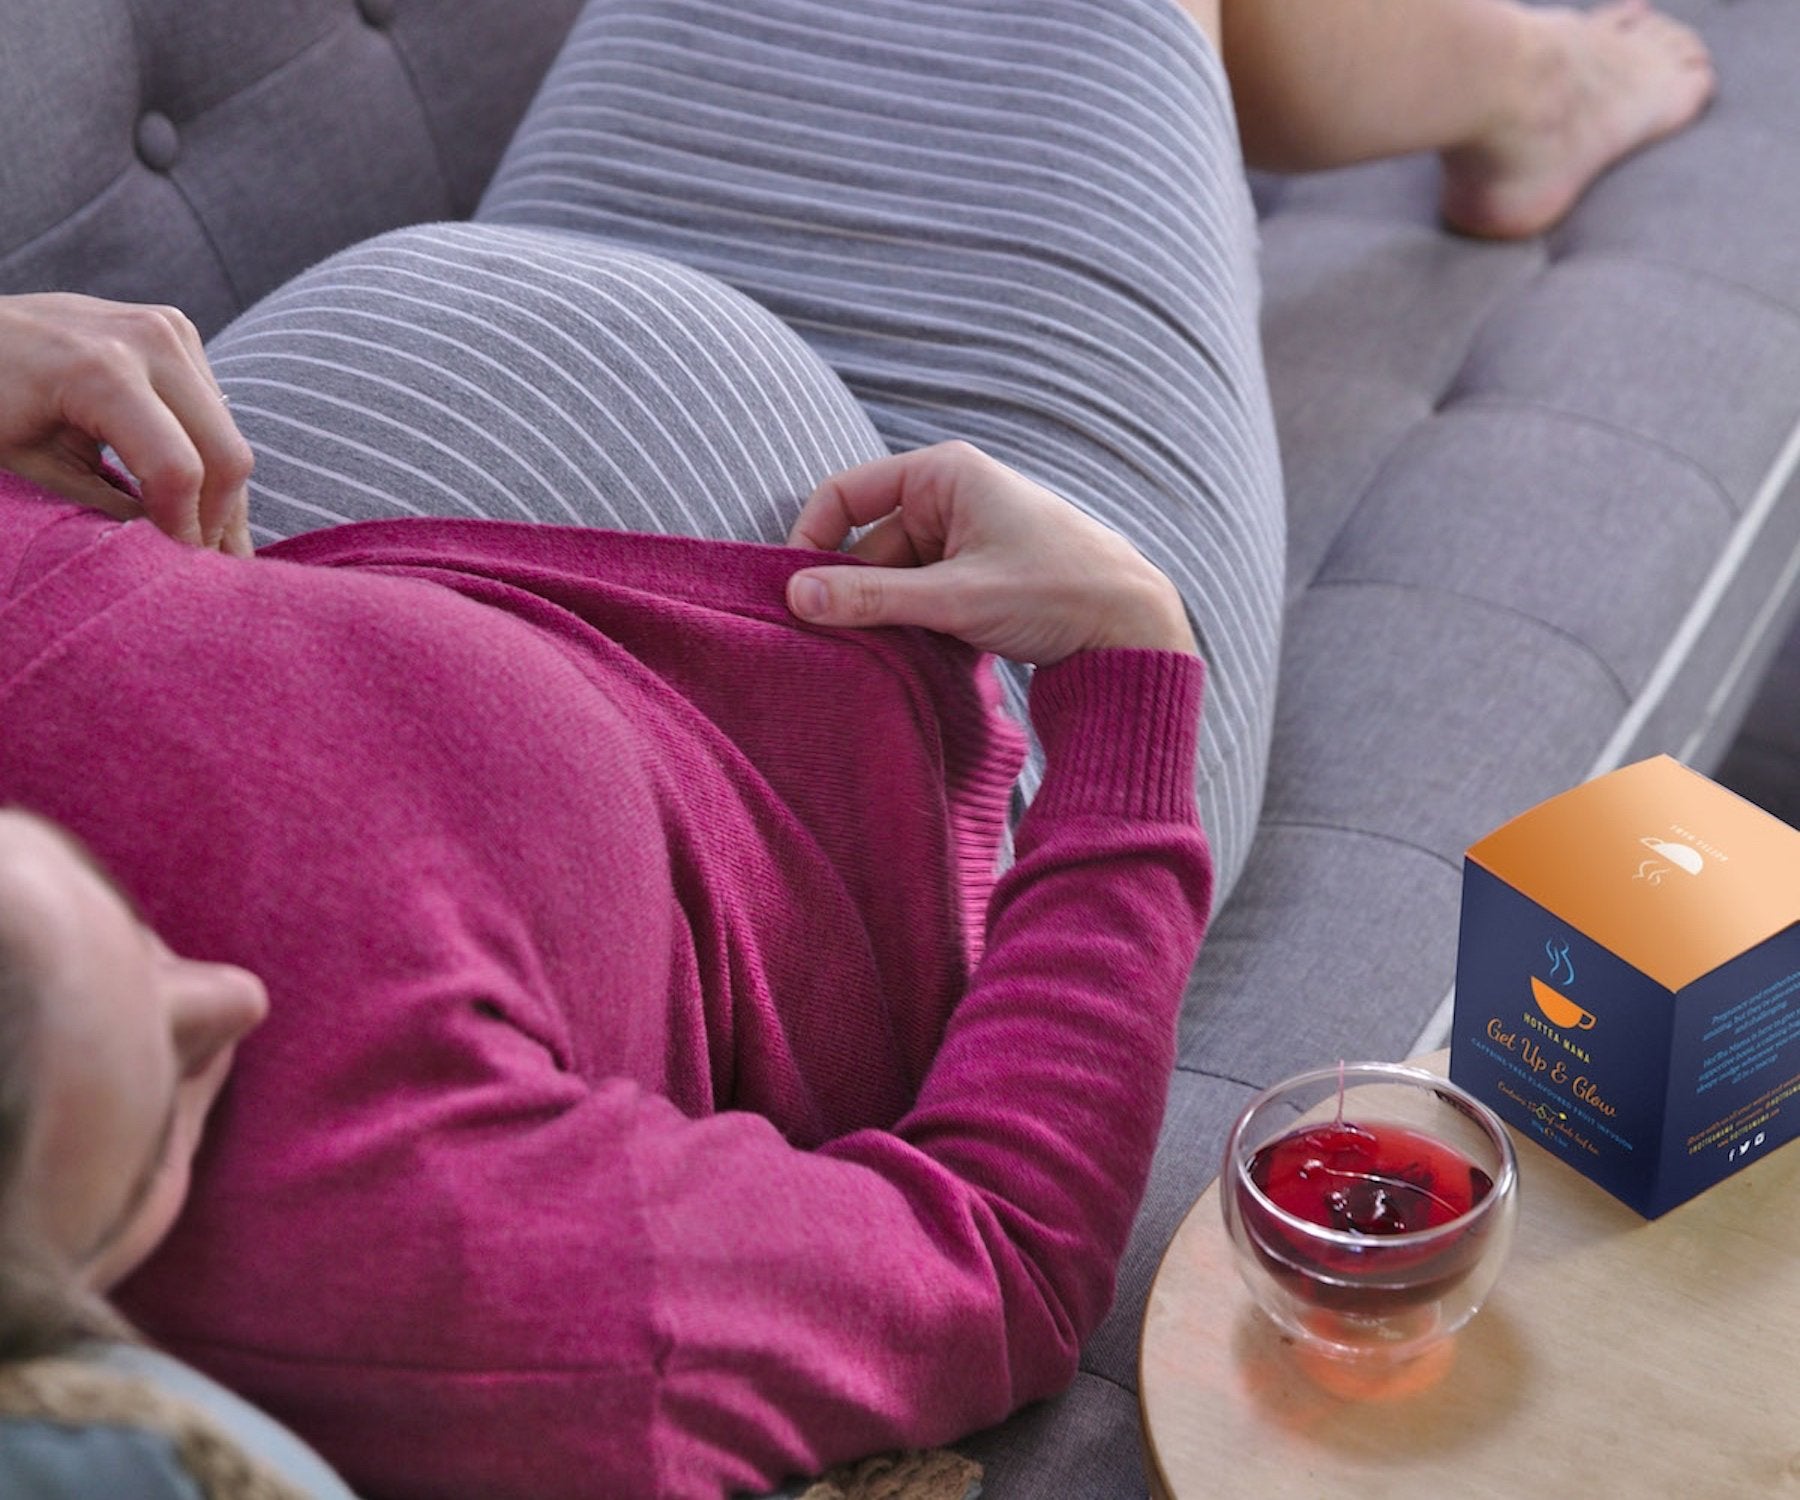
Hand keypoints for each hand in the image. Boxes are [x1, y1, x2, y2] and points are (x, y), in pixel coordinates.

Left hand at [0, 293, 253, 555]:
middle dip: (218, 519)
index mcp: (102, 372)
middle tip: (206, 562)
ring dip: (224, 494)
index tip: (178, 563)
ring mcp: (171, 331)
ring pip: (230, 437)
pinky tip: (197, 493)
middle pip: (224, 454)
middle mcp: (150, 342)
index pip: (178, 469)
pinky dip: (212, 457)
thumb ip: (110, 506)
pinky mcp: (180, 333)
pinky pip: (218, 413)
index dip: (185, 527)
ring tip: (207, 536)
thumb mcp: (38, 463)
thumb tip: (172, 550)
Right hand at [784, 442, 1196, 665]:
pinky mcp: (974, 576)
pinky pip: (921, 598)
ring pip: (894, 579)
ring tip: (894, 655)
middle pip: (868, 546)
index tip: (795, 595)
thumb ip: (872, 597)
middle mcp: (949, 497)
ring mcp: (962, 539)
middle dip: (856, 594)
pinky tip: (922, 657)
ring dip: (888, 618)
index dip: (812, 540)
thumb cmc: (1056, 592)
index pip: (845, 494)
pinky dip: (915, 626)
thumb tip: (795, 598)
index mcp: (942, 476)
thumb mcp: (955, 599)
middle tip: (843, 646)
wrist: (1132, 627)